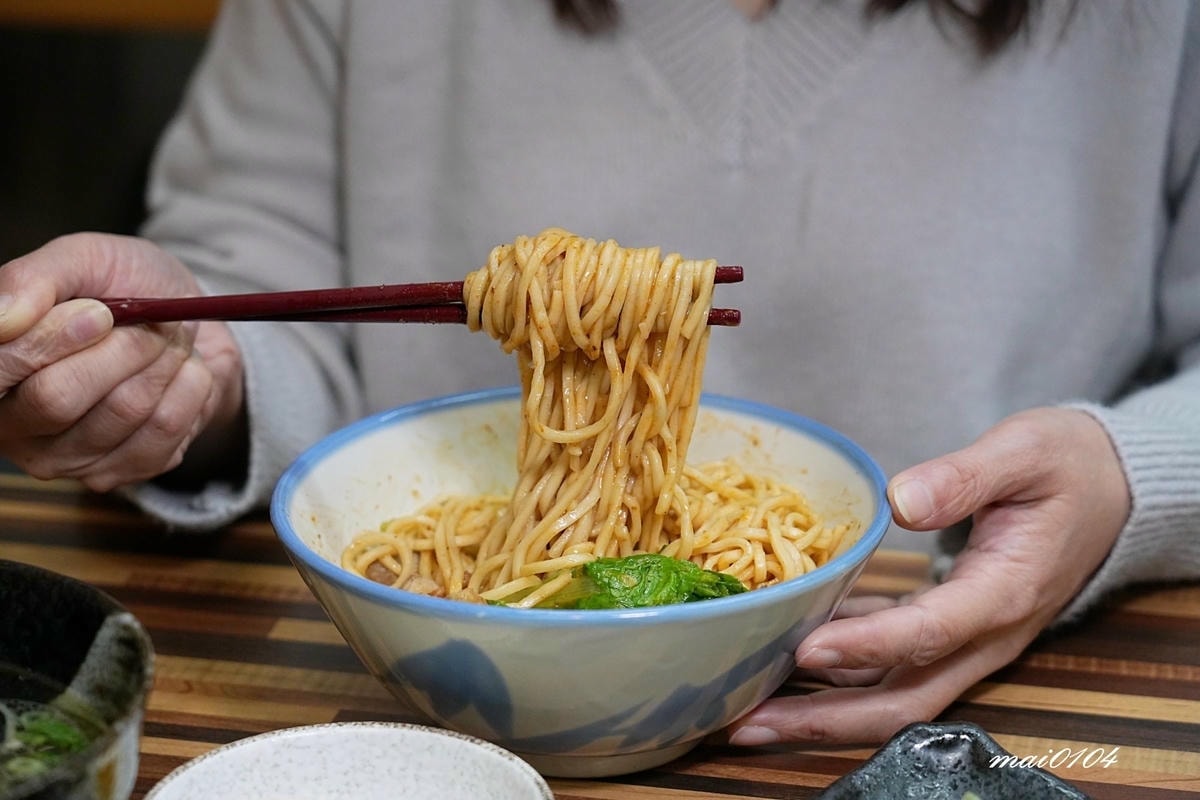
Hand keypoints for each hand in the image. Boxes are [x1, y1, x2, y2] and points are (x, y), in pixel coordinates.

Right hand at [0, 233, 244, 491]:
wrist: (188, 323)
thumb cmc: (124, 288)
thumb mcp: (83, 260)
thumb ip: (35, 280)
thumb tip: (3, 317)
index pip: (1, 368)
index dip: (52, 338)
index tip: (100, 313)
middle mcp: (17, 427)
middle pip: (58, 398)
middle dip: (122, 347)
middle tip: (151, 321)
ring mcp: (71, 458)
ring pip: (122, 411)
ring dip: (162, 362)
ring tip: (169, 340)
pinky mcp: (126, 471)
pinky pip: (166, 429)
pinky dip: (189, 386)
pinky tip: (184, 371)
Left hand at [725, 406, 1129, 745]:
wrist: (1111, 495)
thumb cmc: (1066, 466)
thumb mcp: (1024, 452)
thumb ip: (964, 476)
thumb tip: (900, 499)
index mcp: (1005, 592)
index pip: (931, 633)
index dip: (867, 646)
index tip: (806, 649)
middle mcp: (986, 635)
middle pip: (904, 701)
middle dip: (826, 720)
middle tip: (748, 722)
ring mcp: (969, 643)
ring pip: (892, 696)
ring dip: (822, 708)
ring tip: (748, 708)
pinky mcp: (951, 633)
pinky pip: (891, 667)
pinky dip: (840, 667)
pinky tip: (787, 652)